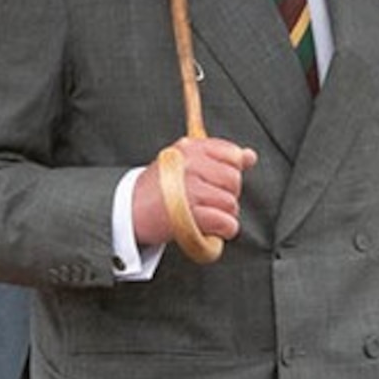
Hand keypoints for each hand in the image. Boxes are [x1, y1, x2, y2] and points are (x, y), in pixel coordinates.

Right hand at [132, 136, 257, 248]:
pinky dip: (223, 230)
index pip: (233, 155)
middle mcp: (191, 164)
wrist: (128, 210)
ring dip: (224, 215)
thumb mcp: (187, 162)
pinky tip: (211, 229)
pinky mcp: (190, 214)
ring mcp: (190, 188)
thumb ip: (220, 157)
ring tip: (206, 215)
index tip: (217, 181)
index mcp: (190, 147)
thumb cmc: (159, 187)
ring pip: (231, 203)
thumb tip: (250, 156)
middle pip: (234, 180)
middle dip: (227, 194)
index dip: (230, 171)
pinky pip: (225, 223)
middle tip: (210, 201)